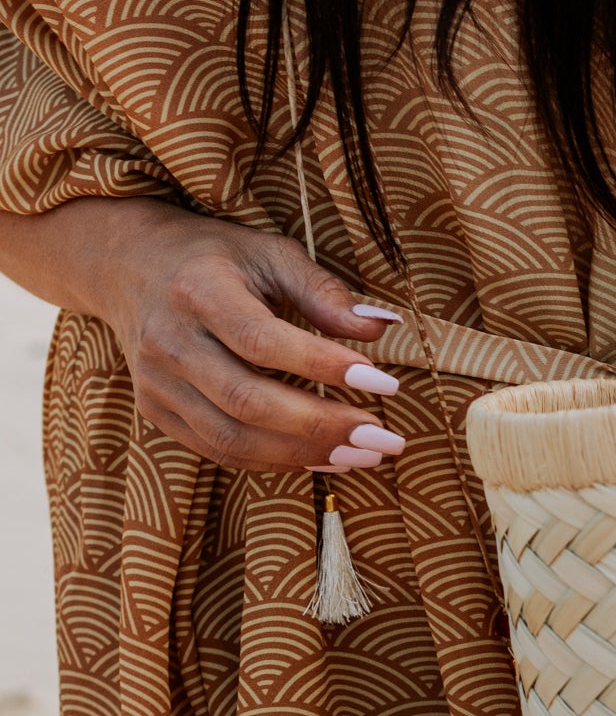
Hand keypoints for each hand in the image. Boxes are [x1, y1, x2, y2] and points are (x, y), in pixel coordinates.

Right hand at [0, 197, 405, 472]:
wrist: (129, 266)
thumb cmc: (216, 259)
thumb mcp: (271, 254)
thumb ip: (325, 293)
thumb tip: (383, 326)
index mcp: (198, 291)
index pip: (264, 342)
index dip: (325, 367)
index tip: (386, 384)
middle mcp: (170, 341)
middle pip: (247, 401)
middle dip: (323, 426)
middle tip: (384, 439)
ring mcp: (157, 382)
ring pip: (233, 437)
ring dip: (305, 454)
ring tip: (364, 455)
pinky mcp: (156, 410)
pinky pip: (218, 449)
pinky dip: (275, 461)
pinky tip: (323, 459)